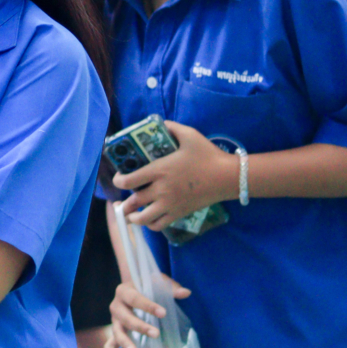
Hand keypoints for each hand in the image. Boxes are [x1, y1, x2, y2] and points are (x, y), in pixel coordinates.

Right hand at [103, 276, 190, 347]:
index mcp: (124, 290)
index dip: (148, 306)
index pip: (135, 298)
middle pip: (126, 317)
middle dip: (140, 326)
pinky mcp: (115, 332)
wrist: (133, 289)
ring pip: (117, 332)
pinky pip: (109, 344)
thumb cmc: (147, 287)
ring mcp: (114, 320)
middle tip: (156, 333)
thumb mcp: (157, 283)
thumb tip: (186, 293)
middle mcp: (116, 306)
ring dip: (125, 342)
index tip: (163, 313)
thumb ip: (170, 288)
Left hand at [112, 120, 236, 229]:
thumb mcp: (189, 135)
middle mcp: (161, 190)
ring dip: (133, 218)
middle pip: (133, 202)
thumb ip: (172, 127)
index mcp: (160, 170)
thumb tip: (160, 123)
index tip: (119, 178)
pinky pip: (159, 225)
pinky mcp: (180, 213)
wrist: (228, 177)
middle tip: (120, 201)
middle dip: (123, 203)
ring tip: (130, 215)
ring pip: (143, 218)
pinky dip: (150, 224)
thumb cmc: (208, 155)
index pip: (128, 181)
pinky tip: (149, 219)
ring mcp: (170, 204)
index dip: (118, 181)